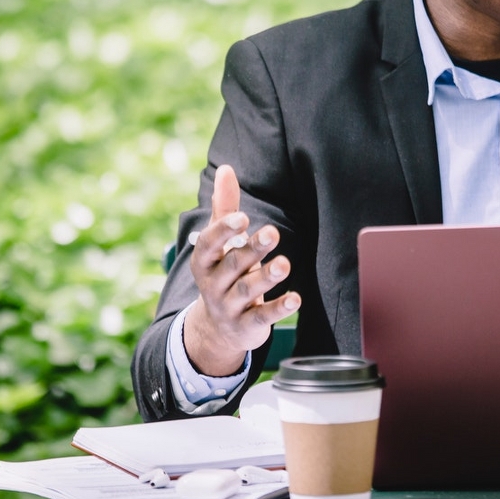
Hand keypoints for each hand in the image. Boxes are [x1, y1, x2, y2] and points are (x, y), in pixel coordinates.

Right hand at [183, 164, 299, 376]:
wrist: (218, 329)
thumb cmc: (224, 272)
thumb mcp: (220, 243)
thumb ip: (224, 207)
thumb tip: (226, 169)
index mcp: (204, 261)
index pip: (209, 244)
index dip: (224, 231)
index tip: (242, 218)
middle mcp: (212, 285)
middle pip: (233, 265)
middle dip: (252, 249)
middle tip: (273, 233)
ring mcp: (228, 307)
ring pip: (247, 291)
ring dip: (266, 277)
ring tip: (285, 263)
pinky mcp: (246, 326)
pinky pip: (262, 317)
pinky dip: (279, 308)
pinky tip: (296, 298)